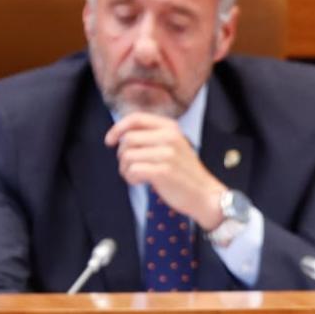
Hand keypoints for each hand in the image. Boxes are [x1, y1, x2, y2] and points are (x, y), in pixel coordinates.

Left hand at [105, 113, 225, 228]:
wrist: (204, 194)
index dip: (117, 128)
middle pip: (127, 139)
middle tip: (131, 167)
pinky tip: (140, 182)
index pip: (135, 118)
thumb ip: (151, 137)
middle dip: (122, 156)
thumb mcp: (172, 145)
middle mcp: (169, 137)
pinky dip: (131, 178)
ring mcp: (167, 154)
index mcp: (170, 127)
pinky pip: (133, 170)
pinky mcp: (163, 171)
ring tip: (137, 177)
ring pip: (127, 156)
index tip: (109, 141)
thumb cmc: (183, 173)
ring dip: (126, 170)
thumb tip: (121, 135)